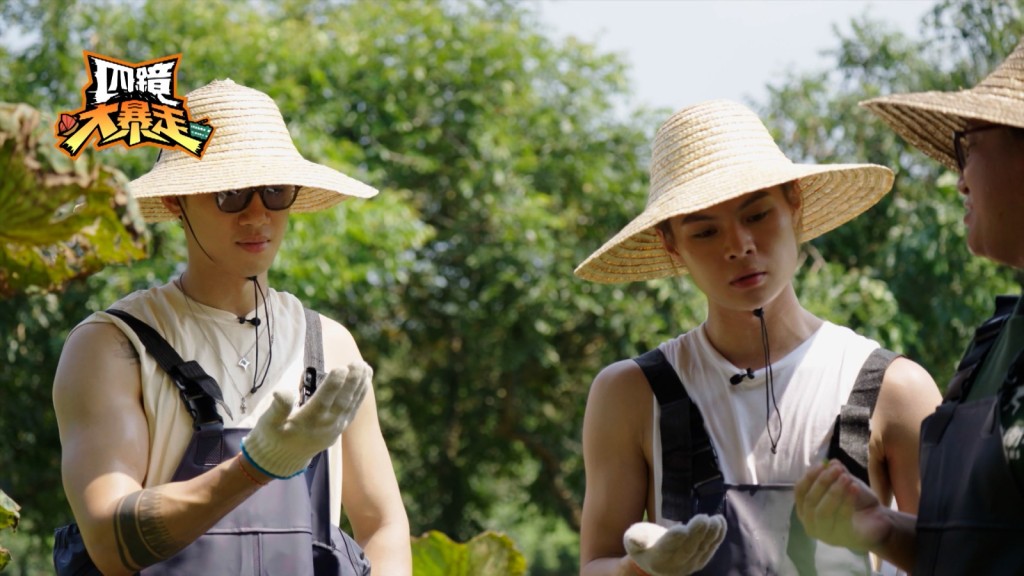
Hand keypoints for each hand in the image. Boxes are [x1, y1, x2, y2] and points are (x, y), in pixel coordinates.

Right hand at [241, 361, 370, 477]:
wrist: (282, 460)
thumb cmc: (272, 436)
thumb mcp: (268, 423)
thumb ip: (278, 408)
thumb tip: (282, 392)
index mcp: (307, 421)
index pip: (323, 400)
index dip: (333, 384)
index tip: (341, 367)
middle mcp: (325, 425)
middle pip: (342, 400)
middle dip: (352, 381)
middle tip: (358, 362)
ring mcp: (335, 428)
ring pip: (351, 404)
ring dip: (360, 385)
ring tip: (365, 367)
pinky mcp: (339, 428)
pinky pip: (353, 410)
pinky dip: (360, 395)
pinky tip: (366, 381)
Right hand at [624, 515, 726, 575]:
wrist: (653, 563)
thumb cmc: (642, 545)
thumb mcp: (632, 540)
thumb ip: (635, 537)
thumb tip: (634, 538)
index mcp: (656, 558)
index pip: (666, 548)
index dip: (674, 539)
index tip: (682, 528)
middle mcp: (675, 565)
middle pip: (688, 548)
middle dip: (697, 533)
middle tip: (703, 518)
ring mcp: (690, 565)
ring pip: (702, 549)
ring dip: (711, 534)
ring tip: (715, 519)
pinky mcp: (700, 560)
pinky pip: (710, 548)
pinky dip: (717, 536)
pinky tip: (720, 522)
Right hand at [794, 459, 888, 552]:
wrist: (880, 524)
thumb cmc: (856, 503)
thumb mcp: (844, 485)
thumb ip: (836, 474)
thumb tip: (830, 462)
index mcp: (806, 510)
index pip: (800, 492)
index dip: (809, 477)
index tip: (822, 464)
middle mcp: (811, 524)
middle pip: (810, 501)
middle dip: (822, 482)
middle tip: (837, 469)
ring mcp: (826, 534)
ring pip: (822, 511)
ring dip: (834, 492)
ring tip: (846, 478)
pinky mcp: (843, 538)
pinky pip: (842, 518)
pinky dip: (847, 501)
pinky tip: (854, 488)